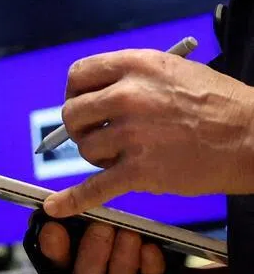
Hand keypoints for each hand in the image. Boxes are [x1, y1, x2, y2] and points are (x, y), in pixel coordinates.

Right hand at [37, 220, 232, 273]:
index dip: (53, 248)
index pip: (54, 264)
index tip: (54, 227)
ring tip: (130, 233)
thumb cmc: (123, 259)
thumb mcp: (97, 241)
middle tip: (101, 225)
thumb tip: (51, 202)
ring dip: (122, 257)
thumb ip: (76, 226)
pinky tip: (151, 249)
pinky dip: (150, 266)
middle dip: (92, 250)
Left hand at [44, 49, 253, 216]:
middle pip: (73, 113)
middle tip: (98, 132)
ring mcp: (133, 135)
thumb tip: (96, 92)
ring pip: (86, 148)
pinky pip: (97, 188)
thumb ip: (129, 76)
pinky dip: (72, 200)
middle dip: (81, 125)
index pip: (78, 75)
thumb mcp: (169, 69)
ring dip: (97, 155)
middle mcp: (127, 97)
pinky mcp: (143, 172)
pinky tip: (55, 207)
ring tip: (121, 155)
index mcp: (133, 66)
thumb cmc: (218, 102)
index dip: (76, 91)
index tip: (83, 102)